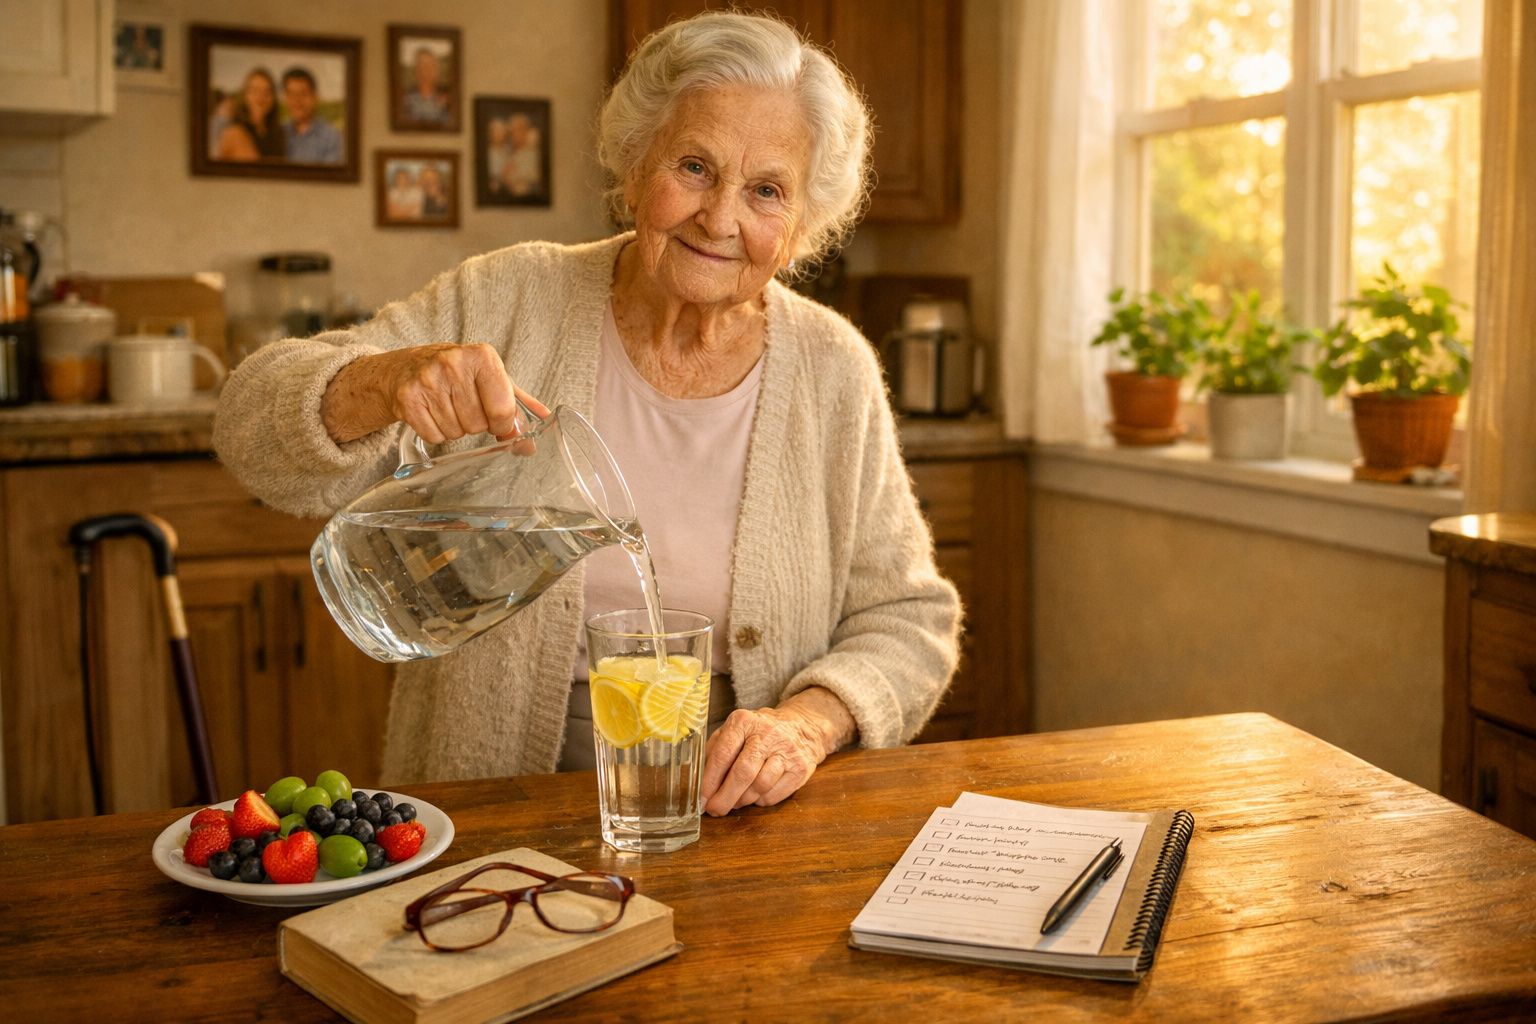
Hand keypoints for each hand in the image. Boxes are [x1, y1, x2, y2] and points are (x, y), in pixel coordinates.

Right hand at [322, 343, 549, 443]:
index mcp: (482, 356)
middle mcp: (453, 363)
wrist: (404, 368)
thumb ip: (518, 402)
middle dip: (475, 423)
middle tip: (463, 405)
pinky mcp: (407, 398)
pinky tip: (430, 412)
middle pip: (478, 424)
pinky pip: (434, 436)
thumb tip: (543, 426)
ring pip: (456, 433)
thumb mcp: (490, 378)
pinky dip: (435, 432)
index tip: (496, 418)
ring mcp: (428, 380)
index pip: (503, 409)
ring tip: (446, 406)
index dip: (502, 423)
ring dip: (454, 428)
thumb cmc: (456, 374)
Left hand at [700, 687, 854, 815]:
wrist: (800, 728)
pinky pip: (774, 795)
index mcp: (743, 722)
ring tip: (737, 800)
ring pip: (759, 786)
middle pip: (742, 773)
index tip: (702, 799)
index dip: (709, 781)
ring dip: (743, 800)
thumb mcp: (734, 731)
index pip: (722, 755)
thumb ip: (716, 752)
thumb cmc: (758, 734)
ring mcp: (786, 750)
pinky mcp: (800, 768)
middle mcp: (766, 733)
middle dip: (725, 798)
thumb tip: (702, 786)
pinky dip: (760, 800)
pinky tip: (756, 794)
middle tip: (715, 810)